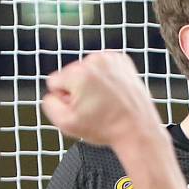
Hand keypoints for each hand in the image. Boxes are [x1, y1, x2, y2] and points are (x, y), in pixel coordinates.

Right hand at [42, 52, 165, 147]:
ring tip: (106, 101)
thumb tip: (53, 92)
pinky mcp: (122, 60)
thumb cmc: (106, 128)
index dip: (64, 98)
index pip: (54, 81)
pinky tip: (113, 93)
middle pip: (71, 74)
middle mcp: (94, 61)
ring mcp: (110, 58)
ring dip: (92, 83)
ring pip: (86, 70)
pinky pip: (102, 67)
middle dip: (79, 90)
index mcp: (78, 73)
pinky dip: (105, 78)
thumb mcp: (66, 124)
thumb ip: (49, 104)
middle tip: (96, 107)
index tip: (81, 108)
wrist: (138, 129)